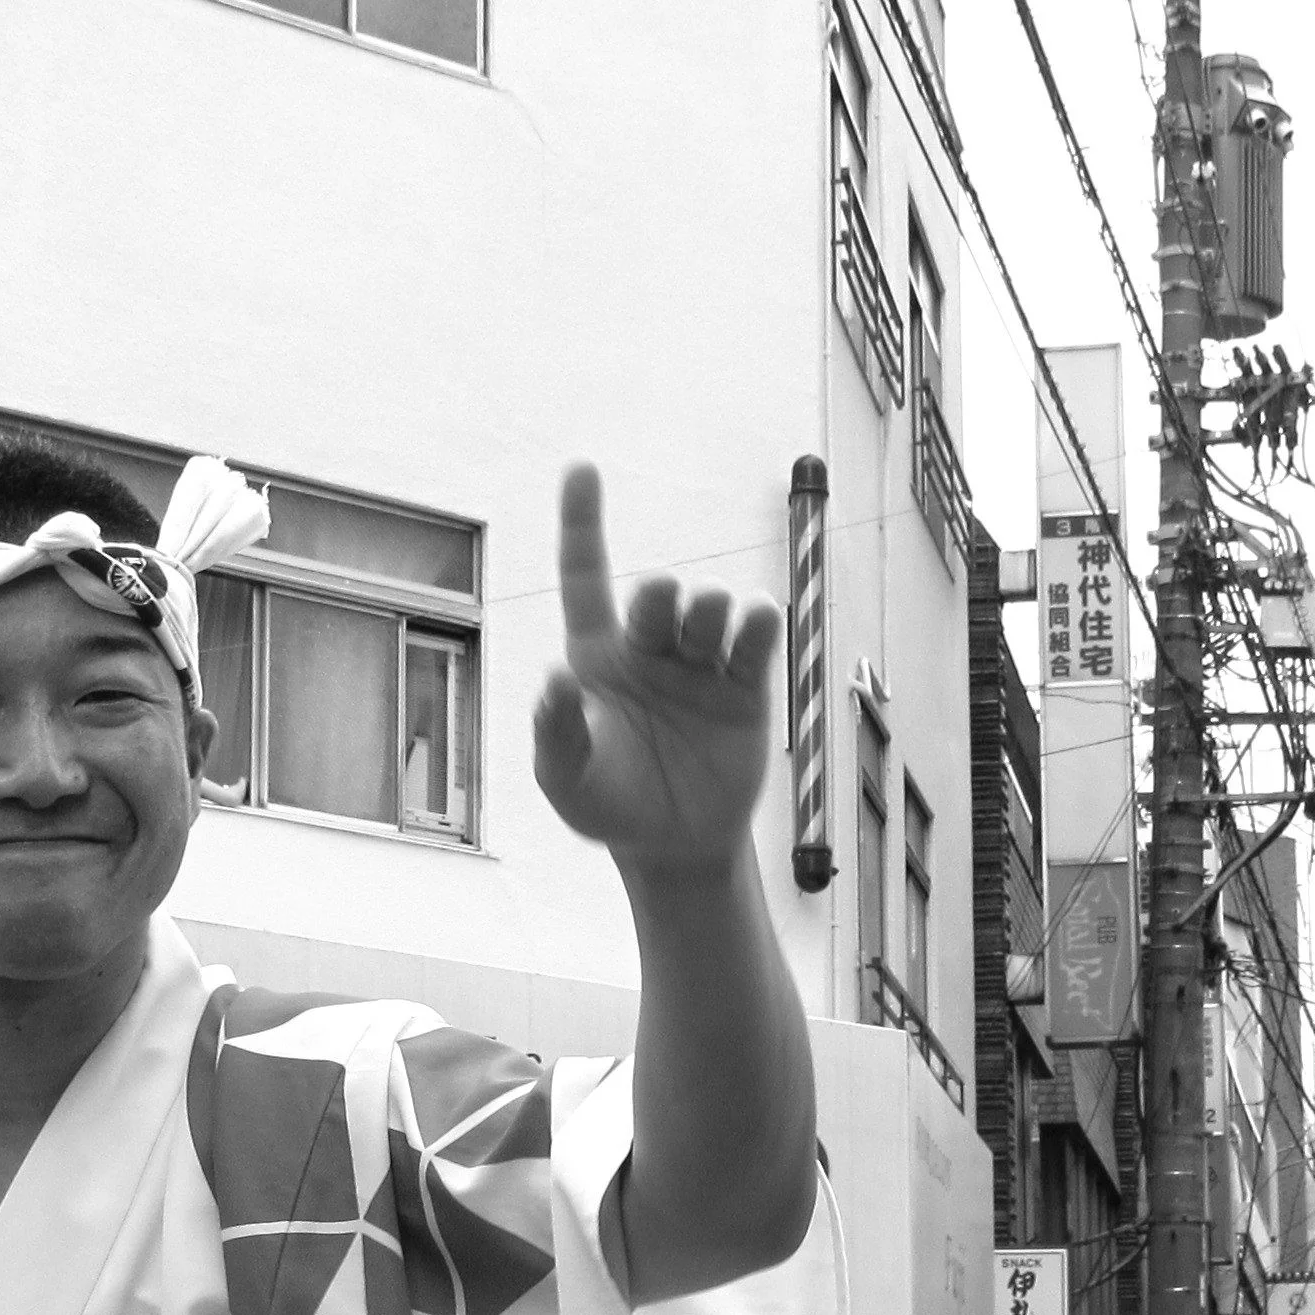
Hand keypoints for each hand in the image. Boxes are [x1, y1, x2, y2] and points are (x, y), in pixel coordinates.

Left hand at [533, 466, 776, 874]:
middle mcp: (649, 649)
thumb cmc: (609, 805)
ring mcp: (699, 666)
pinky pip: (755, 643)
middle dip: (662, 591)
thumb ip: (556, 734)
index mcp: (596, 658)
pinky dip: (761, 623)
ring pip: (709, 612)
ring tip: (709, 618)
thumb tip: (553, 679)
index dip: (583, 524)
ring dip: (709, 608)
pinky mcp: (745, 690)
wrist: (674, 845)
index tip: (581, 469)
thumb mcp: (567, 781)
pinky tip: (760, 617)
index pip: (586, 577)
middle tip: (667, 595)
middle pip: (656, 597)